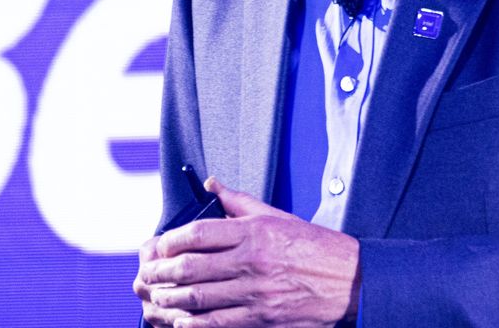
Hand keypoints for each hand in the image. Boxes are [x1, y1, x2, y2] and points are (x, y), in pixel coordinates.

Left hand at [134, 178, 359, 326]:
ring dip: (170, 298)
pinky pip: (217, 323)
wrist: (351, 281)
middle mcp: (252, 260)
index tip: (158, 245)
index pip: (198, 232)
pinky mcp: (262, 318)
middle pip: (190, 266)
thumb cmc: (315, 247)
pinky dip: (192, 324)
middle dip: (161, 272)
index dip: (170, 240)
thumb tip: (210, 184)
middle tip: (147, 274)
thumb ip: (240, 202)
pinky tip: (179, 321)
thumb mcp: (279, 217)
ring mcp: (255, 292)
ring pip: (198, 296)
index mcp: (255, 231)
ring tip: (156, 297)